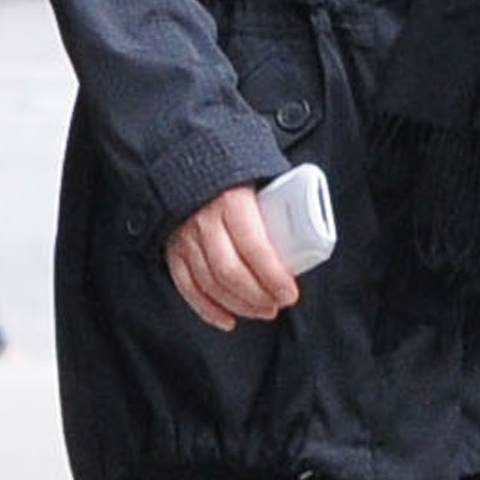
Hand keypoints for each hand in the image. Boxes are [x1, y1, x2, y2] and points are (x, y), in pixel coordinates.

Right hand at [165, 184, 301, 332]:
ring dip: (239, 305)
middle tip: (277, 305)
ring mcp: (185, 237)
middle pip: (230, 272)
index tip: (290, 293)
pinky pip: (187, 287)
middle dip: (257, 297)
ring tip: (262, 310)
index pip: (255, 248)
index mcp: (232, 201)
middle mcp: (205, 221)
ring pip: (210, 284)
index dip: (274, 277)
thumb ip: (277, 205)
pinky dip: (207, 309)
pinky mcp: (172, 250)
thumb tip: (307, 235)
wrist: (187, 159)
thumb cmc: (233, 172)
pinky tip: (228, 319)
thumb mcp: (259, 178)